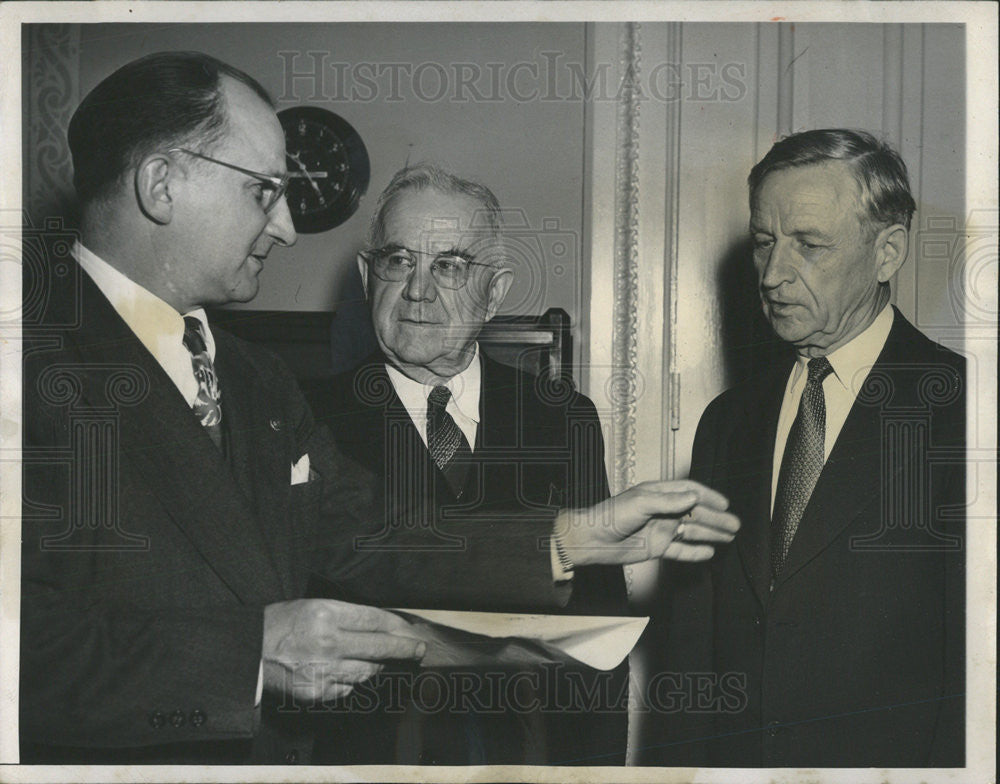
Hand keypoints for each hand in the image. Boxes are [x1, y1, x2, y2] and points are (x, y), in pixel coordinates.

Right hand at [262, 599, 424, 702]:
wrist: (249, 653)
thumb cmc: (283, 624)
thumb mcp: (315, 606)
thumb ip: (348, 616)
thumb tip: (383, 625)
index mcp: (327, 614)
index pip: (374, 620)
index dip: (397, 626)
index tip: (410, 631)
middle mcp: (328, 642)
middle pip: (379, 647)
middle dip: (405, 649)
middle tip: (419, 650)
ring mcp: (323, 670)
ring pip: (367, 671)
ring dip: (378, 666)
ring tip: (382, 661)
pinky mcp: (317, 691)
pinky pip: (348, 688)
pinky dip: (351, 681)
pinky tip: (347, 672)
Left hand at [554, 479, 738, 565]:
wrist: (592, 540)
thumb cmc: (611, 515)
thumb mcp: (640, 503)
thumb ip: (668, 501)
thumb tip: (694, 498)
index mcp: (658, 494)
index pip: (689, 492)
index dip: (708, 497)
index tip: (725, 504)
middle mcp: (662, 511)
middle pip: (695, 513)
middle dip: (715, 519)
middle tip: (735, 525)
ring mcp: (661, 529)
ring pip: (691, 531)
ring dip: (710, 534)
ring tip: (729, 537)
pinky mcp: (657, 548)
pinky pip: (680, 550)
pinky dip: (694, 552)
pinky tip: (709, 552)